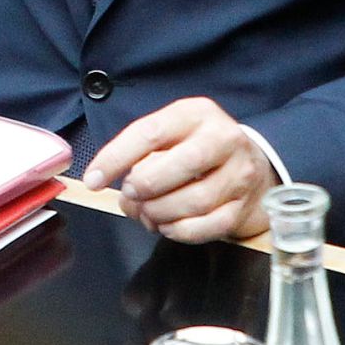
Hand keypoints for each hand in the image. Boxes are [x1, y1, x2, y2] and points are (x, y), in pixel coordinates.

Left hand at [81, 97, 277, 243]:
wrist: (252, 162)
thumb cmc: (196, 146)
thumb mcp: (171, 134)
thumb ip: (141, 155)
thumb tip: (120, 194)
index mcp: (196, 113)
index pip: (150, 132)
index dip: (117, 157)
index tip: (93, 179)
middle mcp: (224, 139)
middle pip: (181, 165)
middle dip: (146, 185)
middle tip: (131, 195)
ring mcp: (240, 174)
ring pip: (196, 201)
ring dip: (161, 213)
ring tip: (148, 213)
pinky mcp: (244, 206)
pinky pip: (210, 226)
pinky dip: (181, 231)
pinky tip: (168, 226)